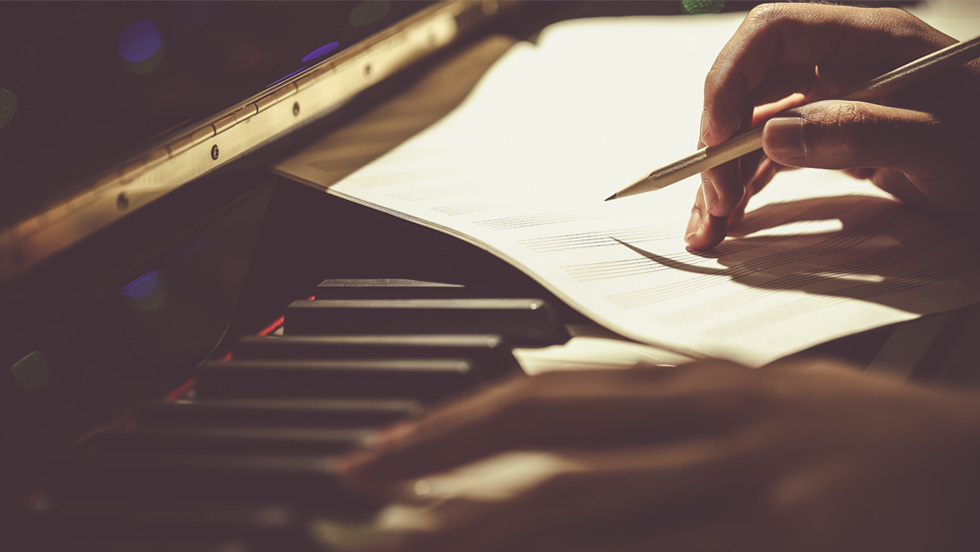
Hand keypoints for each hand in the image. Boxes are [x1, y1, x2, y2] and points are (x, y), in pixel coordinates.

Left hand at [341, 359, 979, 550]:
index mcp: (704, 388)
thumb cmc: (871, 446)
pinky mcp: (785, 547)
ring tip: (403, 538)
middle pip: (551, 443)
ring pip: (590, 508)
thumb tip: (574, 437)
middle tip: (357, 484)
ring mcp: (750, 491)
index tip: (386, 449)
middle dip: (441, 460)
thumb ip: (670, 417)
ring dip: (488, 527)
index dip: (457, 419)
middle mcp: (714, 427)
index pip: (552, 393)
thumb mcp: (760, 409)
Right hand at [685, 4, 979, 249]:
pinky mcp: (838, 136)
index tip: (714, 140)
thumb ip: (857, 132)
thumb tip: (771, 136)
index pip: (770, 33)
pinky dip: (748, 184)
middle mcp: (843, 64)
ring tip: (709, 227)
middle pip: (751, 86)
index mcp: (866, 40)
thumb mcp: (940, 145)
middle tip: (713, 204)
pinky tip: (735, 216)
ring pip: (755, 126)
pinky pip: (775, 153)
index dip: (729, 80)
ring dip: (724, 174)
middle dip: (716, 143)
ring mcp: (838, 100)